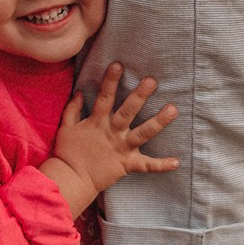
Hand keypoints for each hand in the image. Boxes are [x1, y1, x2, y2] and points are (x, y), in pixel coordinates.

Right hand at [41, 63, 178, 217]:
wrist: (71, 179)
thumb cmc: (67, 153)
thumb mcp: (66, 128)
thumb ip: (73, 109)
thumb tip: (80, 92)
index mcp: (97, 122)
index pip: (105, 97)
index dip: (111, 81)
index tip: (119, 65)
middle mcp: (112, 133)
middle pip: (128, 111)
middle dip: (140, 95)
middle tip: (152, 81)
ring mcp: (122, 148)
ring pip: (143, 133)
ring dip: (159, 122)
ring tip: (173, 110)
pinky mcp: (127, 165)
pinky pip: (147, 166)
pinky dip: (162, 165)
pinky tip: (177, 162)